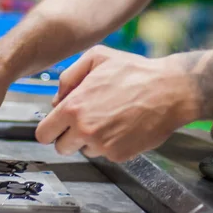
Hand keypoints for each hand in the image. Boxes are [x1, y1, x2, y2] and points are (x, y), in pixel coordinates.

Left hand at [36, 46, 196, 162]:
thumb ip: (69, 76)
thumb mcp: (96, 57)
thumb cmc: (134, 71)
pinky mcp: (119, 155)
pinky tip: (121, 124)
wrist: (168, 90)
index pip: (43, 133)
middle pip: (60, 147)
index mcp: (73, 107)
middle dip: (67, 136)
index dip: (49, 128)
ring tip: (108, 116)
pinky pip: (104, 153)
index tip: (57, 124)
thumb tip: (57, 98)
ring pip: (83, 150)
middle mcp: (84, 129)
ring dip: (90, 138)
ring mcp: (102, 145)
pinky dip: (109, 142)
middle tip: (82, 120)